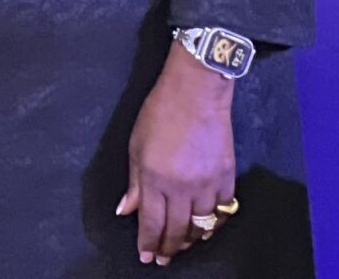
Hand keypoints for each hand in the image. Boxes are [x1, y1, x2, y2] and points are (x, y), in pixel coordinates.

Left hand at [117, 42, 236, 264]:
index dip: (148, 243)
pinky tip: (204, 229)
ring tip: (180, 247)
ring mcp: (207, 185)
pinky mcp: (227, 179)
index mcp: (154, 178)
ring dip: (189, 240)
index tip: (146, 258)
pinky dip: (213, 225)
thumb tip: (126, 210)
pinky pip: (221, 212)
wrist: (196, 93)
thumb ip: (134, 182)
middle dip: (168, 248)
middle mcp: (182, 188)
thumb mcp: (136, 145)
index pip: (151, 222)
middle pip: (176, 229)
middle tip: (162, 260)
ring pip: (200, 226)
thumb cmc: (159, 113)